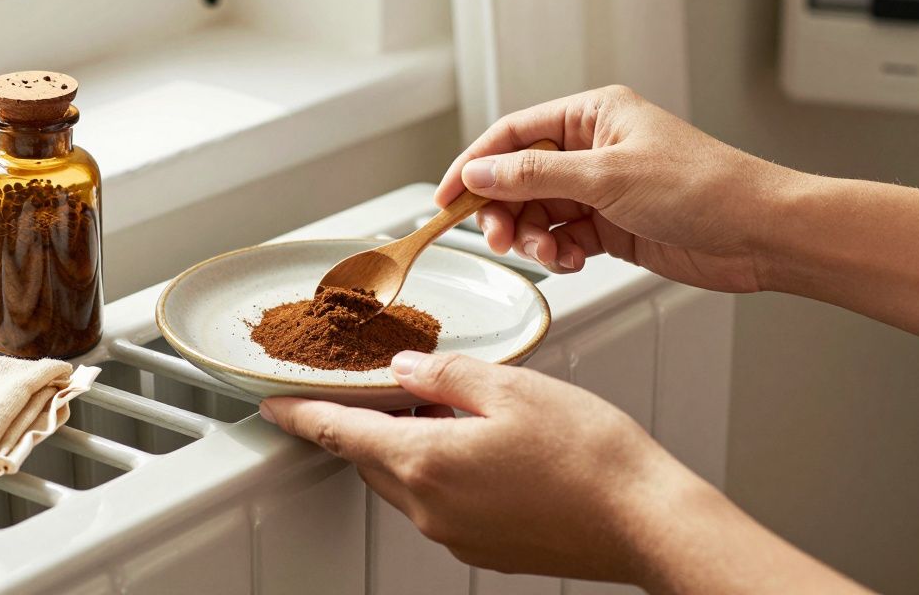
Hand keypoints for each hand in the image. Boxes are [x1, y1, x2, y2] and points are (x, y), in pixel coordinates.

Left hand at [259, 351, 683, 582]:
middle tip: (377, 386)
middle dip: (364, 421)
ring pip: (404, 479)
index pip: (340, 433)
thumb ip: (445, 373)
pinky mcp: (482, 548)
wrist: (644, 521)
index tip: (274, 405)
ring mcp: (456, 535)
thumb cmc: (589, 455)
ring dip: (405, 443)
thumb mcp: (510, 387)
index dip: (301, 415)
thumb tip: (404, 369)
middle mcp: (430, 507)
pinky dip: (437, 469)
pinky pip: (437, 503)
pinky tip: (476, 445)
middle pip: (370, 457)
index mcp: (425, 461)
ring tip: (443, 406)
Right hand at [435, 85, 800, 292]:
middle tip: (499, 237)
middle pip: (519, 177)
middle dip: (504, 209)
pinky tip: (570, 261)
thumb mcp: (607, 176)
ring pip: (538, 211)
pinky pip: (562, 236)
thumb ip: (535, 175)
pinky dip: (557, 252)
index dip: (474, 164)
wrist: (759, 233)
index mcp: (593, 115)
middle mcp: (593, 147)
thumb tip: (479, 171)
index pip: (513, 135)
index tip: (446, 197)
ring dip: (533, 236)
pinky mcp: (612, 224)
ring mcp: (601, 188)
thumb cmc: (704, 187)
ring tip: (548, 254)